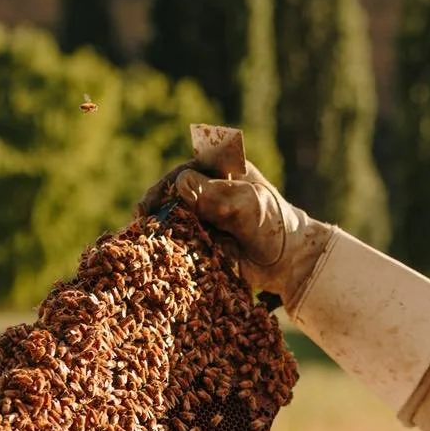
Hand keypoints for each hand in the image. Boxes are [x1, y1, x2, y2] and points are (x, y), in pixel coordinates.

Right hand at [136, 160, 336, 306]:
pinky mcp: (203, 235)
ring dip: (158, 222)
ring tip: (142, 231)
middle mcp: (211, 187)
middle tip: (142, 215)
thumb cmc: (274, 225)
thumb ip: (215, 195)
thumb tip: (180, 184)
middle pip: (174, 190)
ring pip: (173, 212)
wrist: (288, 261)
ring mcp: (206, 212)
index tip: (156, 197)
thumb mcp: (247, 205)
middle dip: (156, 202)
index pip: (189, 169)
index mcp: (224, 169)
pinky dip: (167, 240)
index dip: (168, 182)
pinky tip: (154, 247)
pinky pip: (180, 234)